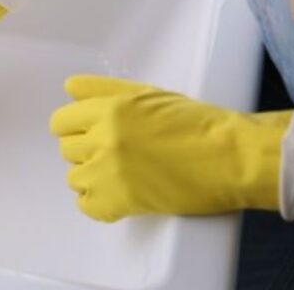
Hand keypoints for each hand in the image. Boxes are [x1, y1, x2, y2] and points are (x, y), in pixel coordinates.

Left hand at [50, 75, 292, 221]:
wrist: (231, 157)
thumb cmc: (197, 122)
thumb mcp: (148, 93)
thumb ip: (103, 89)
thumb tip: (70, 88)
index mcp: (109, 110)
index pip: (61, 122)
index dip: (75, 128)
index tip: (90, 134)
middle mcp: (103, 139)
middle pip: (67, 150)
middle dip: (87, 150)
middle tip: (116, 153)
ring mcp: (109, 172)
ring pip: (75, 178)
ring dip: (93, 177)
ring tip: (122, 174)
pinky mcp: (122, 202)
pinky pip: (87, 206)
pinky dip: (100, 203)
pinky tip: (120, 196)